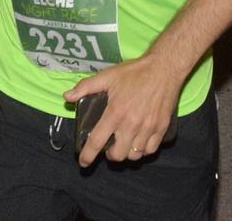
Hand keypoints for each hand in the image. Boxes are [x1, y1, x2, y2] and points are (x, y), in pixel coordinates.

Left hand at [65, 54, 183, 165]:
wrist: (165, 68)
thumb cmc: (135, 72)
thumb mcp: (108, 76)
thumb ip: (86, 87)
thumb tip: (67, 97)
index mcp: (115, 112)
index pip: (97, 141)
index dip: (88, 156)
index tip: (83, 162)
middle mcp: (131, 124)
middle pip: (117, 155)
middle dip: (110, 155)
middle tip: (109, 146)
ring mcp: (148, 128)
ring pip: (134, 155)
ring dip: (126, 153)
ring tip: (124, 144)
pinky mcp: (162, 128)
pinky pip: (150, 150)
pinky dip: (143, 150)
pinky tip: (140, 142)